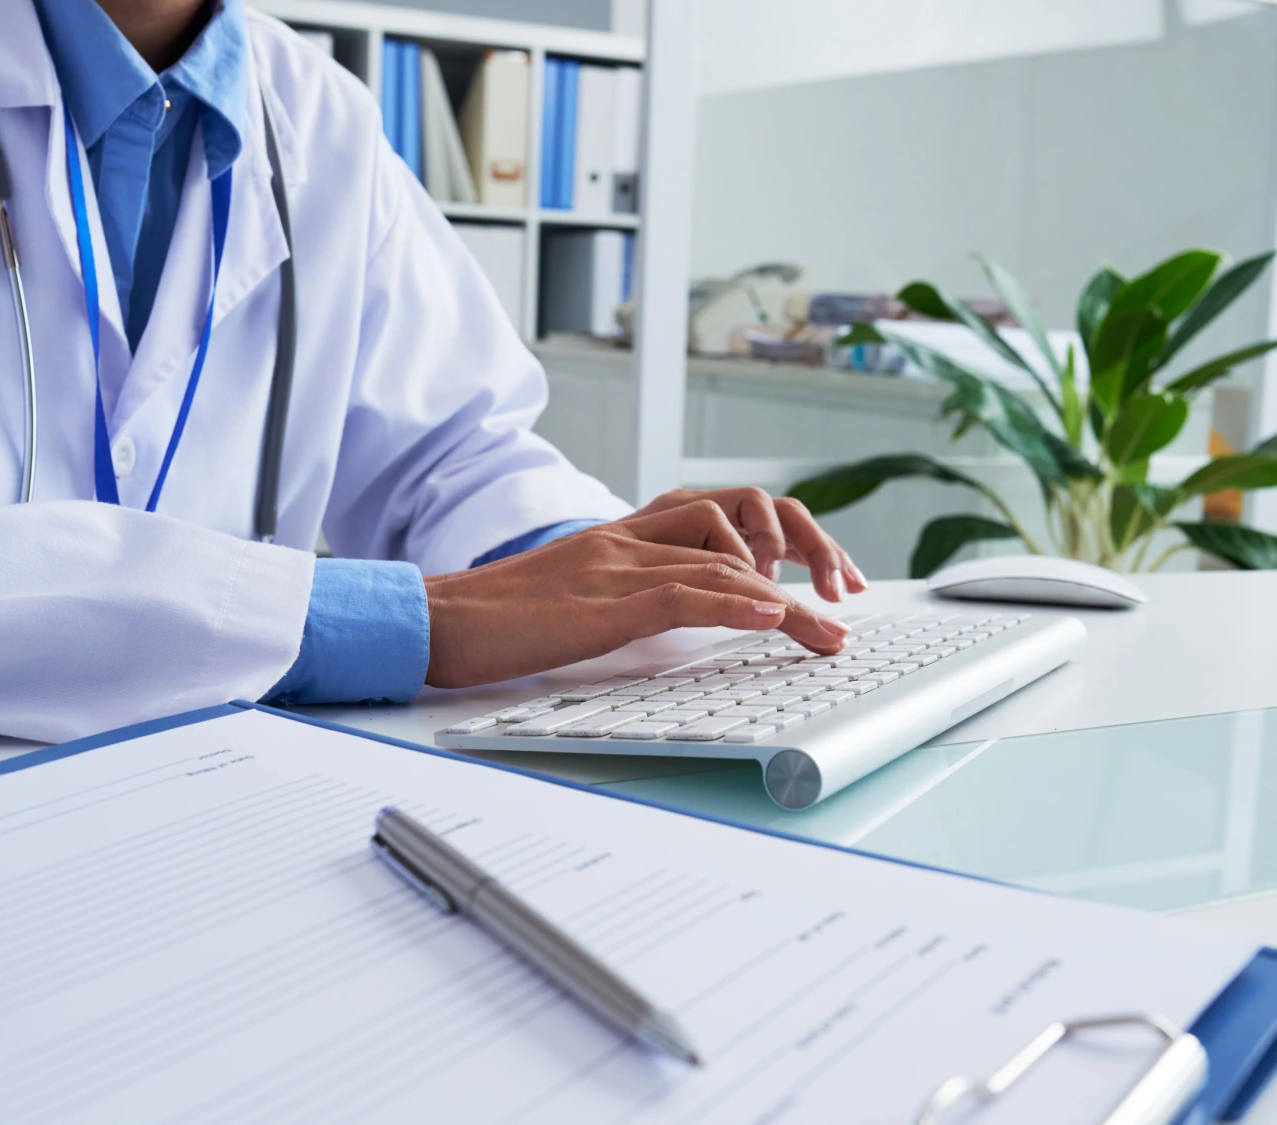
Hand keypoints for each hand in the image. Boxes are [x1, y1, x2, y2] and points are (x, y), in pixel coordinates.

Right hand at [422, 501, 851, 688]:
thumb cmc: (496, 623)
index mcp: (623, 536)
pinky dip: (735, 603)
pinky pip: (682, 592)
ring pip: (723, 564)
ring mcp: (615, 563)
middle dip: (803, 568)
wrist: (433, 620)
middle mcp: (627, 538)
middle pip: (738, 536)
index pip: (721, 524)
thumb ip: (629, 603)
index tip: (817, 585)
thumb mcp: (578, 605)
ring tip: (829, 631)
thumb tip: (684, 626)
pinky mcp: (600, 599)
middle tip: (843, 608)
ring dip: (788, 601)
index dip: (780, 546)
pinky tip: (774, 615)